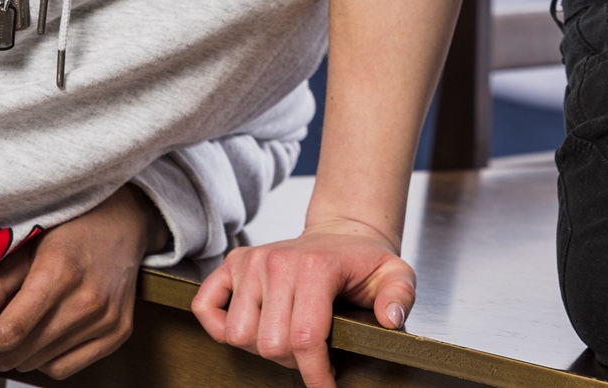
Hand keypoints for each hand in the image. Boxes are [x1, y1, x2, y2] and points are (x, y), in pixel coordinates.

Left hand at [0, 184, 167, 377]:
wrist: (128, 217)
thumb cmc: (74, 223)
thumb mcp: (30, 239)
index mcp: (62, 272)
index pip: (8, 330)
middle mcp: (88, 300)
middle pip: (18, 352)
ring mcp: (107, 319)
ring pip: (37, 364)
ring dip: (18, 351)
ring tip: (22, 319)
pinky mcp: (119, 332)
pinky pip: (64, 369)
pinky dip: (45, 358)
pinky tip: (46, 330)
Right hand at [193, 222, 416, 387]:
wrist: (342, 234)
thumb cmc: (364, 262)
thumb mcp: (395, 274)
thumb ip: (400, 295)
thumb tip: (390, 319)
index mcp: (316, 267)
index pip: (305, 339)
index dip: (316, 375)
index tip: (327, 386)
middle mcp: (278, 261)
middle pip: (270, 345)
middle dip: (293, 362)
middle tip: (310, 354)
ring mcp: (253, 260)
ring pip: (238, 336)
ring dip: (261, 347)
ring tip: (286, 337)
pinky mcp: (234, 263)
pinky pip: (207, 305)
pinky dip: (218, 326)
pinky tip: (251, 327)